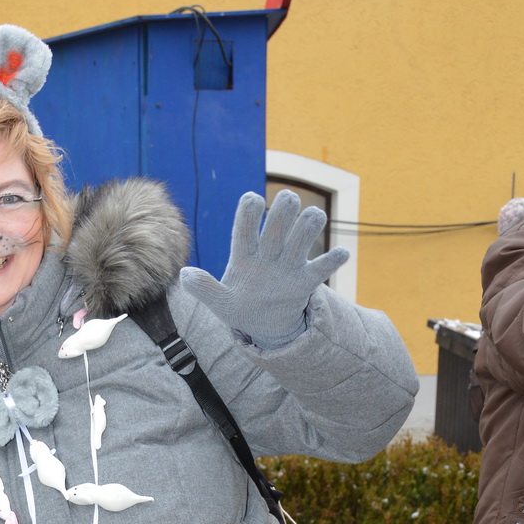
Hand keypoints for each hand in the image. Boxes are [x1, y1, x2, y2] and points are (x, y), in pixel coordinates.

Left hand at [193, 190, 349, 348]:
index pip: (246, 226)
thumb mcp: (220, 303)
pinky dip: (335, 258)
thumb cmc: (239, 305)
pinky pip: (324, 266)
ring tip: (310, 224)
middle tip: (286, 205)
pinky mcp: (307, 280)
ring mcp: (290, 263)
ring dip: (310, 223)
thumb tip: (184, 275)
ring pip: (305, 231)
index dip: (250, 210)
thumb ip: (204, 289)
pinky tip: (339, 255)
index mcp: (245, 254)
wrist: (262, 323)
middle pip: (281, 218)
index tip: (253, 200)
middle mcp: (269, 252)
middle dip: (285, 207)